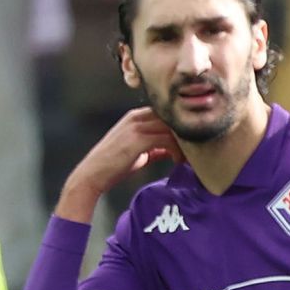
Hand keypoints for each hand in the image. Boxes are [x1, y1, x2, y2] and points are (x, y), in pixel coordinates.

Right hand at [56, 107, 182, 221]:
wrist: (93, 174)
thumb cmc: (115, 165)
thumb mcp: (139, 152)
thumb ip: (156, 147)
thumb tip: (176, 149)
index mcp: (136, 117)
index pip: (168, 115)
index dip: (183, 128)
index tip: (194, 143)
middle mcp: (136, 118)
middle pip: (173, 118)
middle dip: (187, 134)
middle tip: (197, 150)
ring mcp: (136, 127)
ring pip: (172, 127)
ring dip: (184, 143)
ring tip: (188, 158)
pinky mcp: (137, 139)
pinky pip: (166, 139)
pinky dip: (176, 150)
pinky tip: (177, 161)